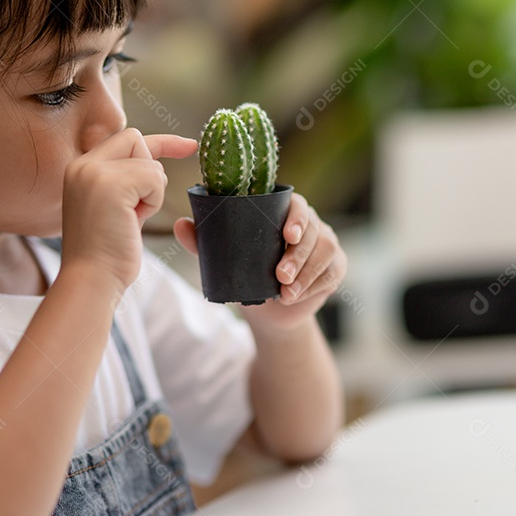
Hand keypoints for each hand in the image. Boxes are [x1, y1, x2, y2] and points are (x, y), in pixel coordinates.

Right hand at [62, 129, 197, 292]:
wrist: (90, 281)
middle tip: (137, 208)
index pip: (125, 139)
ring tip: (128, 220)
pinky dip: (153, 201)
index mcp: (80, 170)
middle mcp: (82, 165)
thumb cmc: (106, 255)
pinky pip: (154, 177)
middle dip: (151, 173)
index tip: (190, 146)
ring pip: (150, 163)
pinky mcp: (110, 183)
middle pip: (137, 141)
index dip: (160, 142)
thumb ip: (126, 183)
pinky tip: (134, 220)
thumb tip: (155, 166)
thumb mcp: (114, 208)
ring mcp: (94, 172)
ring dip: (151, 194)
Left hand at [174, 192, 346, 332]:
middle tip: (280, 276)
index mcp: (285, 212)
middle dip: (297, 255)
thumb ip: (203, 241)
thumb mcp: (223, 258)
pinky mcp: (336, 266)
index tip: (287, 234)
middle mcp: (310, 224)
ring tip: (286, 292)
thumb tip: (180, 224)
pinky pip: (331, 272)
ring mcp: (327, 243)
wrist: (269, 311)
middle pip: (313, 231)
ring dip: (306, 273)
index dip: (296, 217)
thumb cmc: (246, 273)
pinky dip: (314, 285)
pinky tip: (297, 296)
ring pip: (325, 251)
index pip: (297, 205)